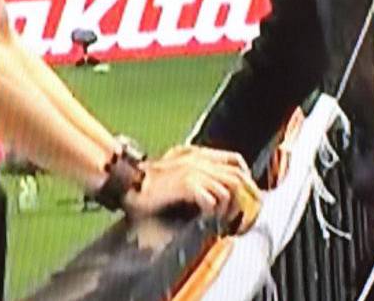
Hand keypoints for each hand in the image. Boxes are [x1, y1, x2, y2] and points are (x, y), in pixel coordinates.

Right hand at [123, 145, 260, 233]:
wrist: (125, 182)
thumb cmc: (144, 181)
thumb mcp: (173, 169)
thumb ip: (193, 174)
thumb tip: (212, 193)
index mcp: (196, 154)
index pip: (235, 160)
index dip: (247, 178)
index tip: (248, 194)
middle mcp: (198, 159)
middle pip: (238, 175)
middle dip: (247, 197)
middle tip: (245, 215)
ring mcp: (193, 170)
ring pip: (229, 188)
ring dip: (229, 207)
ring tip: (223, 219)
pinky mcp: (187, 184)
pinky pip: (212, 199)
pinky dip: (213, 210)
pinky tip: (206, 217)